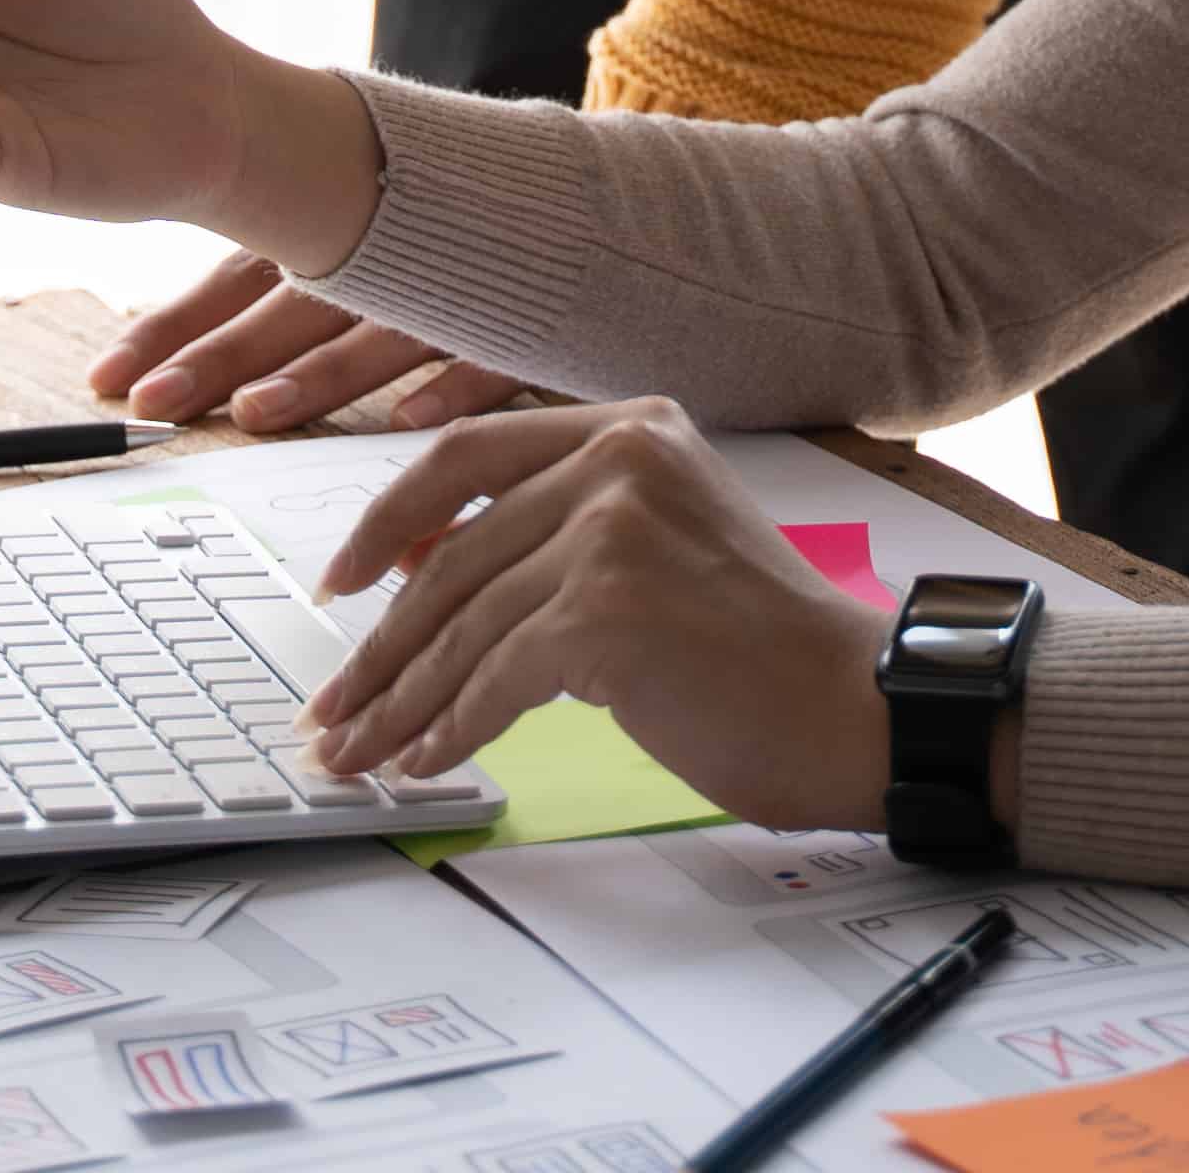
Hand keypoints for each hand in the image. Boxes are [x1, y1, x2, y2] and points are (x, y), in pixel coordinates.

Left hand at [95, 246, 549, 432]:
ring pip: (383, 329)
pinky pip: (499, 352)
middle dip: (218, 354)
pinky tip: (411, 418)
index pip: (246, 268)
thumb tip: (219, 346)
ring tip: (257, 413)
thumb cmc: (489, 240)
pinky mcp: (542, 320)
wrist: (628, 220)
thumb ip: (315, 275)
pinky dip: (458, 379)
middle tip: (150, 404)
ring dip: (320, 374)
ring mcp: (471, 287)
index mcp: (352, 225)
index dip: (178, 320)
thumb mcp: (393, 238)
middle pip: (295, 302)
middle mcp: (401, 251)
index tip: (112, 372)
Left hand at [299, 398, 889, 829]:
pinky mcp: (606, 614)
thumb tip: (429, 573)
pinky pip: (494, 680)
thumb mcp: (665, 540)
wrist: (854, 704)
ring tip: (361, 749)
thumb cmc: (766, 646)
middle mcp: (618, 461)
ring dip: (399, 700)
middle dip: (380, 643)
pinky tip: (424, 760)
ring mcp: (611, 532)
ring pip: (462, 624)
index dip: (388, 520)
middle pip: (451, 553)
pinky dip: (449, 729)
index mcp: (630, 428)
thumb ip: (567, 529)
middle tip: (334, 702)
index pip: (468, 456)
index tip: (343, 581)